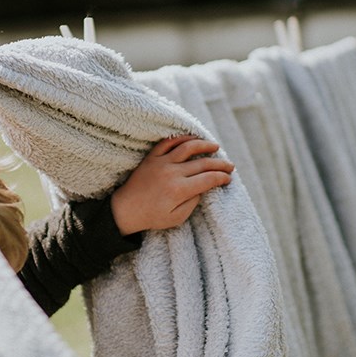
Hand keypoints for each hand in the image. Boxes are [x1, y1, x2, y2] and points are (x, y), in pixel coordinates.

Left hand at [111, 135, 233, 235]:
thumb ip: (193, 203)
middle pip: (203, 163)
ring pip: (188, 147)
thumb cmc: (152, 217)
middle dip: (220, 164)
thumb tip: (203, 188)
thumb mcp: (176, 218)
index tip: (228, 179)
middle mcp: (172, 173)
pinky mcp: (152, 158)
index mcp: (179, 190)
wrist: (125, 210)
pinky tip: (192, 140)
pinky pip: (168, 142)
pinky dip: (181, 138)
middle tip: (230, 165)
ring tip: (215, 146)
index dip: (222, 178)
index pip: (208, 179)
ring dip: (204, 145)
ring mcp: (161, 162)